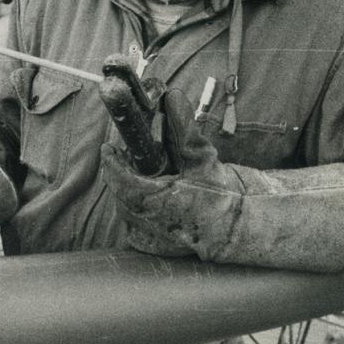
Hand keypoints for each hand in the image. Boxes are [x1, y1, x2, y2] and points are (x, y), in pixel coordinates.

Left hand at [103, 88, 244, 258]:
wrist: (235, 230)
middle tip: (125, 156)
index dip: (112, 162)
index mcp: (158, 202)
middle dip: (122, 173)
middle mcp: (148, 223)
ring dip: (129, 189)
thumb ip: (184, 129)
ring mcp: (148, 237)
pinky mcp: (152, 245)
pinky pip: (134, 221)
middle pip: (122, 192)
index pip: (121, 180)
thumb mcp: (203, 159)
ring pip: (127, 207)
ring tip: (137, 173)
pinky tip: (147, 195)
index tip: (108, 148)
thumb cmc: (221, 197)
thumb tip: (172, 98)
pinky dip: (137, 207)